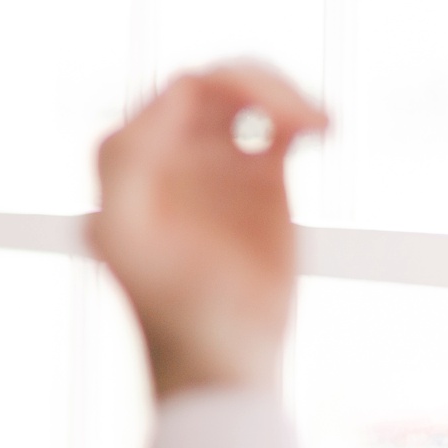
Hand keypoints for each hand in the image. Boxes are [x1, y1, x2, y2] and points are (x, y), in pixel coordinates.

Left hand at [90, 64, 326, 399]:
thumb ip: (126, 165)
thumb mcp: (127, 237)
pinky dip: (301, 118)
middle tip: (308, 125)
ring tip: (321, 128)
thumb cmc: (171, 312)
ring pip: (249, 94)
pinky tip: (322, 134)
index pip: (184, 90)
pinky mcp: (257, 182)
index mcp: (133, 159)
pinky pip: (278, 125)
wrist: (219, 364)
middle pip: (219, 83)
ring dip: (287, 96)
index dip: (231, 88)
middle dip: (265, 87)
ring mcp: (214, 164)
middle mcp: (172, 153)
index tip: (277, 124)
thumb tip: (158, 108)